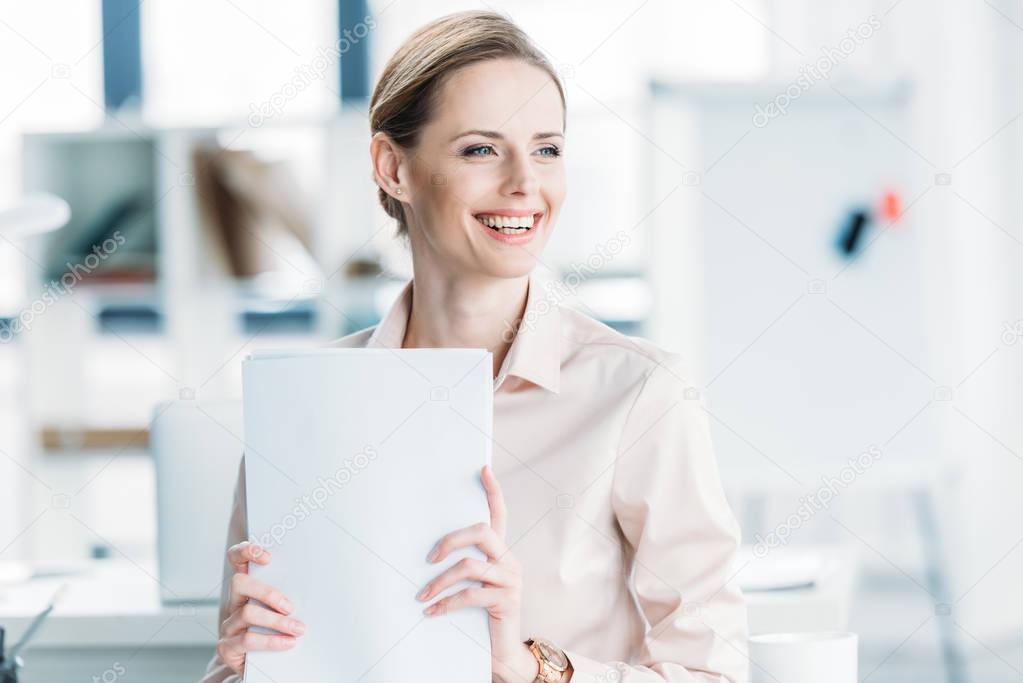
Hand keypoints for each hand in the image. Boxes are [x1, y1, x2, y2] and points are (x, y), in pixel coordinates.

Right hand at [216, 541, 305, 674]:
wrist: (262, 665)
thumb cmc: (276, 631)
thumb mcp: (281, 610)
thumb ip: (288, 596)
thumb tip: (317, 585)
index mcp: (247, 589)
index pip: (236, 559)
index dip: (246, 551)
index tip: (267, 556)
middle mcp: (233, 603)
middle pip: (240, 583)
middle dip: (268, 593)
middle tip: (290, 606)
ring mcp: (228, 625)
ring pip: (247, 613)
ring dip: (277, 621)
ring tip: (298, 629)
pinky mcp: (227, 647)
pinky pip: (247, 640)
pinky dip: (272, 641)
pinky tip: (288, 643)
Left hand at [417, 465, 539, 682]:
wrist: (502, 653)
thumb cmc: (481, 616)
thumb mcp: (472, 586)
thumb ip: (461, 567)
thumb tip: (427, 552)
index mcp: (500, 552)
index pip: (499, 515)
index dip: (493, 491)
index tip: (482, 469)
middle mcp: (509, 561)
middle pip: (481, 532)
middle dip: (451, 540)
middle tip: (429, 557)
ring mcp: (511, 580)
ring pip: (470, 565)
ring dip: (440, 581)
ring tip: (422, 596)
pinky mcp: (507, 601)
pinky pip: (471, 595)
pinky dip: (446, 603)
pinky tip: (432, 612)